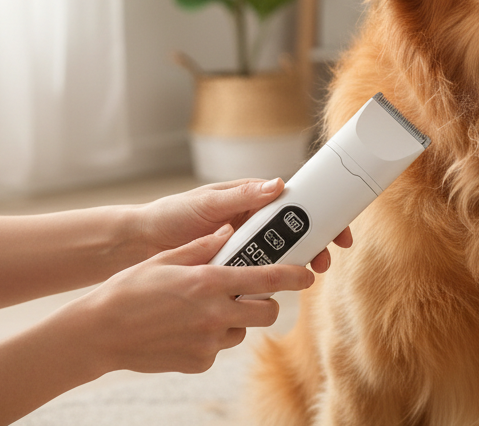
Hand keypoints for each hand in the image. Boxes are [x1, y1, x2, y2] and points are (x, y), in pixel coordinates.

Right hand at [60, 224, 313, 375]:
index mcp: (210, 282)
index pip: (269, 280)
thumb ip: (204, 247)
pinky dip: (210, 338)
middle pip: (267, 312)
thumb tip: (228, 231)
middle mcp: (215, 314)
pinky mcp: (200, 362)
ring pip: (242, 331)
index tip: (308, 274)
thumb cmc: (130, 289)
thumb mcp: (167, 258)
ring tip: (201, 310)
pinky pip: (218, 348)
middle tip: (249, 295)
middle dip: (265, 303)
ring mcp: (209, 342)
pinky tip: (185, 329)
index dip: (294, 276)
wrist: (100, 333)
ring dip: (233, 320)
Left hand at [138, 179, 352, 272]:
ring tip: (305, 276)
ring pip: (279, 254)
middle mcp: (251, 221)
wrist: (141, 244)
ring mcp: (243, 246)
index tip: (337, 229)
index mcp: (250, 199)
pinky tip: (277, 291)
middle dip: (315, 244)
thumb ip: (241, 196)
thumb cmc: (171, 215)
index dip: (319, 214)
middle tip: (325, 260)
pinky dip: (270, 281)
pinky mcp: (233, 268)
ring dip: (296, 264)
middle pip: (293, 232)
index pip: (293, 203)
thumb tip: (278, 185)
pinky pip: (258, 274)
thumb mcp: (208, 203)